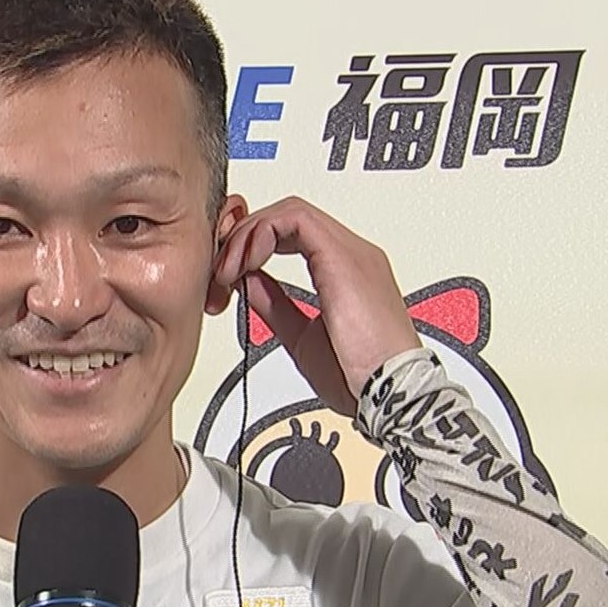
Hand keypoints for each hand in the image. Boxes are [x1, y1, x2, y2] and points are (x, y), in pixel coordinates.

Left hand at [207, 197, 420, 415]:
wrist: (388, 395)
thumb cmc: (358, 377)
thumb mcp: (300, 336)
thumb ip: (274, 303)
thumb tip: (248, 282)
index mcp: (346, 270)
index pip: (292, 231)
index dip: (253, 243)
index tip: (227, 273)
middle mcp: (352, 253)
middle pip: (287, 215)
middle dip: (244, 237)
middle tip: (219, 272)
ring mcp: (350, 251)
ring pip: (288, 211)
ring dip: (248, 236)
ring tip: (228, 273)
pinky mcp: (343, 257)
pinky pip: (295, 219)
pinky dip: (261, 234)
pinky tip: (247, 265)